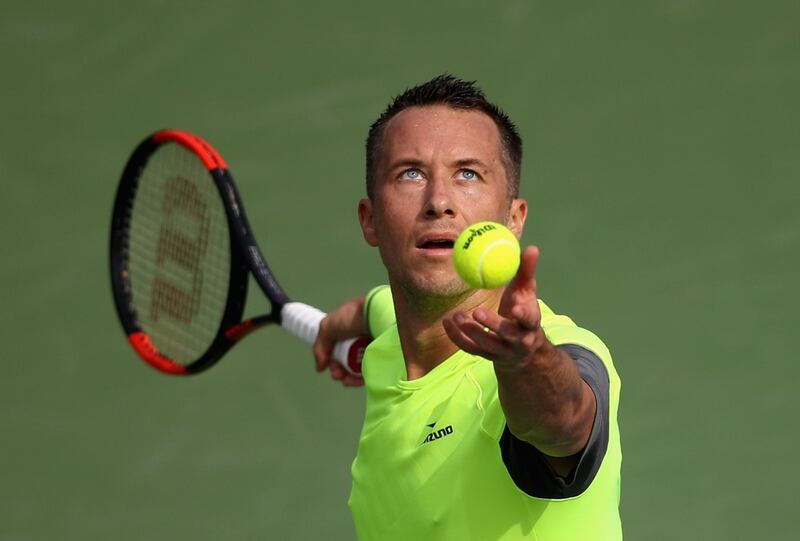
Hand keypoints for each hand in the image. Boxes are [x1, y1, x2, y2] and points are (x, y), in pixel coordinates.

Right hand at [313, 296, 366, 386]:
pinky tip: (352, 380)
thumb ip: (320, 347)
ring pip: (359, 369)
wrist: (374, 313)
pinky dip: (360, 378)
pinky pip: (370, 371)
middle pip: (348, 362)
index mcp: (349, 331)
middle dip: (339, 371)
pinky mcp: (381, 357)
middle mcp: (361, 339)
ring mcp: (372, 348)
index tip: (329, 365)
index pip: (339, 351)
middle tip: (336, 373)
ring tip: (343, 379)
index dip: (332, 360)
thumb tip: (320, 368)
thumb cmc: (351, 316)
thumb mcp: (327, 327)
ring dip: (348, 377)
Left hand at [443, 246, 543, 368]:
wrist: (522, 348)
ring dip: (470, 330)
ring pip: (485, 344)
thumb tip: (532, 247)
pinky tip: (446, 322)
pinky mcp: (487, 357)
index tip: (515, 307)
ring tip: (457, 315)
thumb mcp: (527, 293)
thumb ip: (527, 272)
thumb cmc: (523, 312)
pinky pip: (470, 348)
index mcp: (530, 324)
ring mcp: (502, 351)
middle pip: (506, 335)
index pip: (530, 320)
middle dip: (492, 324)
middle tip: (477, 311)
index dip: (523, 315)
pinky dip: (456, 336)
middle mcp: (518, 341)